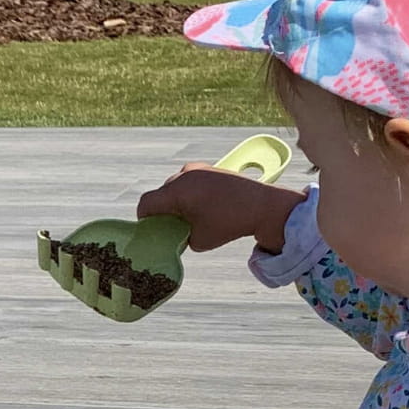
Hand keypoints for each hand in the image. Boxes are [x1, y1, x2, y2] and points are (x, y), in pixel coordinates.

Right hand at [135, 165, 302, 254]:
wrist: (263, 206)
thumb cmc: (229, 224)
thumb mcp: (198, 240)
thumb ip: (180, 237)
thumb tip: (177, 233)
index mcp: (176, 191)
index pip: (147, 203)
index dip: (144, 219)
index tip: (150, 230)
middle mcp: (183, 175)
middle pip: (161, 194)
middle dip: (163, 210)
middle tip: (173, 227)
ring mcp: (198, 169)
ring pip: (175, 186)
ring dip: (177, 201)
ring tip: (191, 216)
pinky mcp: (210, 168)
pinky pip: (190, 181)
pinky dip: (190, 193)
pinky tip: (204, 206)